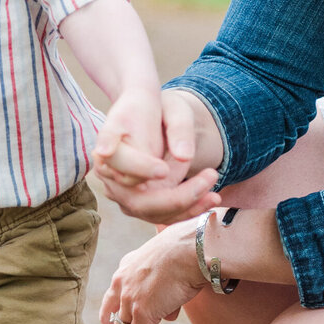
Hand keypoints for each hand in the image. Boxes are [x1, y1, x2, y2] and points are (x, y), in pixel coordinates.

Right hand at [96, 88, 221, 223]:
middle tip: (208, 178)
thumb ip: (179, 128)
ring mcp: (123, 192)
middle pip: (136, 201)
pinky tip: (210, 199)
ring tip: (214, 195)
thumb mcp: (174, 109)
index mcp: (109, 146)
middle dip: (175, 198)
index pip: (122, 166)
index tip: (165, 168)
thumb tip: (185, 156)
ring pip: (150, 213)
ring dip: (185, 209)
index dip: (142, 169)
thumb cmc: (161, 108)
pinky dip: (186, 211)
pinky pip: (160, 214)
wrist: (153, 115)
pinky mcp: (139, 202)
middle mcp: (109, 175)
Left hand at [99, 217, 204, 323]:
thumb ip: (162, 289)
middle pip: (113, 318)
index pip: (113, 298)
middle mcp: (122, 282)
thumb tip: (167, 314)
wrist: (192, 249)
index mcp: (126, 268)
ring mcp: (129, 298)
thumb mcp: (168, 267)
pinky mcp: (141, 313)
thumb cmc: (187, 252)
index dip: (114, 318)